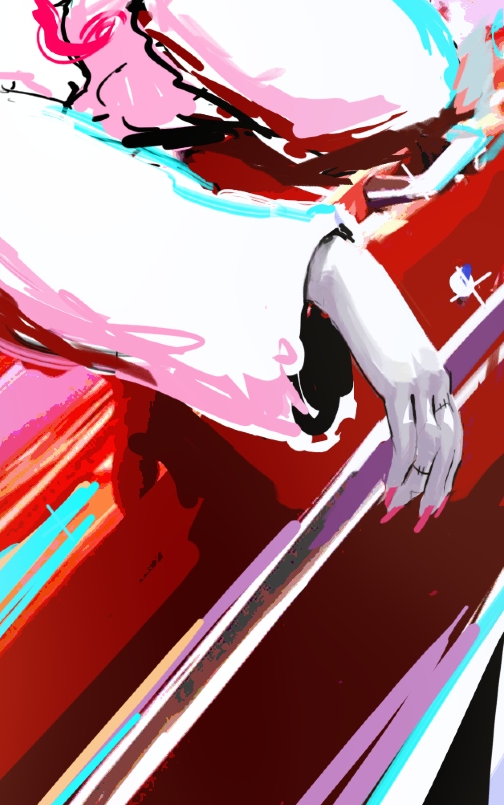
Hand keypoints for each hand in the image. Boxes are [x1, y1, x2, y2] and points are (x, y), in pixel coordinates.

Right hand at [306, 233, 462, 524]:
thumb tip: (393, 401)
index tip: (431, 499)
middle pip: (448, 448)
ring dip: (414, 486)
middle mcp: (437, 381)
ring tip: (396, 511)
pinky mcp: (397, 383)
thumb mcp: (389, 354)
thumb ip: (398, 379)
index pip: (453, 436)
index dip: (445, 472)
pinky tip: (388, 489)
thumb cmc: (366, 318)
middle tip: (423, 518)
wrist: (352, 286)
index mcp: (438, 375)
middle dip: (436, 488)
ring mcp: (419, 382)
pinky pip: (404, 437)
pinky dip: (398, 470)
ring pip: (428, 449)